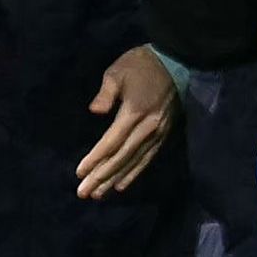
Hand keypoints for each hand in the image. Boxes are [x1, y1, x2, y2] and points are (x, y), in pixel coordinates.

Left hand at [76, 44, 176, 199]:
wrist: (177, 62)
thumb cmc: (141, 64)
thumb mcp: (118, 71)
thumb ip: (106, 93)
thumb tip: (94, 111)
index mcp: (134, 112)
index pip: (111, 142)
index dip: (95, 159)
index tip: (79, 173)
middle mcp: (147, 128)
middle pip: (121, 158)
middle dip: (101, 177)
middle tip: (84, 193)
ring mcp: (157, 133)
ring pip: (134, 162)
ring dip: (115, 179)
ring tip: (98, 194)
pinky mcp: (164, 134)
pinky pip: (147, 158)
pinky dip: (134, 173)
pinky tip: (121, 185)